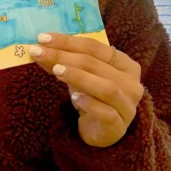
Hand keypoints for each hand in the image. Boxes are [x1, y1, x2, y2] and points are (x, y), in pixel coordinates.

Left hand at [30, 33, 144, 147]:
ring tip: (56, 71)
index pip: (95, 47)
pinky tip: (74, 98)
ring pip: (106, 88)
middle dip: (65, 56)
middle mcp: (132, 83)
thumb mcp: (79, 76)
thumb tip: (39, 48)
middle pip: (97, 64)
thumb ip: (63, 62)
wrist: (102, 132)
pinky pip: (107, 113)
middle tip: (39, 52)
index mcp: (125, 64)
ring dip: (79, 77)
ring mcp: (127, 106)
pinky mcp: (119, 126)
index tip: (42, 38)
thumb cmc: (94, 98)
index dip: (68, 41)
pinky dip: (90, 103)